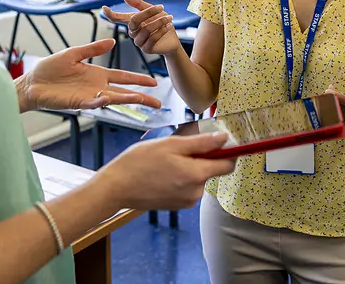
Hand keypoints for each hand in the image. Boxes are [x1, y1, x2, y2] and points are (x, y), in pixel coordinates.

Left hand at [16, 39, 162, 112]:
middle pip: (124, 92)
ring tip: (143, 101)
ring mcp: (89, 96)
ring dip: (128, 100)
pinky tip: (110, 99)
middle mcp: (97, 87)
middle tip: (158, 102)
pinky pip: (93, 103)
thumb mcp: (73, 54)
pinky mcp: (78, 103)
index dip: (138, 80)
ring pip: (113, 99)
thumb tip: (112, 42)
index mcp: (97, 74)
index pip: (123, 77)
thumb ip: (93, 49)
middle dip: (141, 97)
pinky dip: (102, 102)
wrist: (32, 82)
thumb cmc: (50, 69)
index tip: (154, 82)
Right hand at [97, 133, 236, 210]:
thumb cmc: (139, 162)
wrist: (116, 187)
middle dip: (201, 157)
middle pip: (212, 170)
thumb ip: (201, 142)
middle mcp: (195, 192)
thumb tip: (224, 138)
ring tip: (166, 160)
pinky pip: (188, 187)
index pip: (228, 165)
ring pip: (198, 178)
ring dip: (189, 167)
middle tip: (178, 148)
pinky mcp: (177, 205)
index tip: (219, 141)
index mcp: (196, 175)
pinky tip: (163, 172)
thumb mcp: (171, 144)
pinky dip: (181, 177)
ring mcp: (186, 201)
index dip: (227, 151)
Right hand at [102, 0, 182, 56]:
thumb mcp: (152, 10)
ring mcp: (138, 42)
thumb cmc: (161, 23)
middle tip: (161, 7)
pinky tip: (168, 26)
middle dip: (148, 13)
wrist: (172, 39)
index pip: (118, 19)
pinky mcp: (146, 49)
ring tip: (169, 18)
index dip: (110, 14)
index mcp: (132, 22)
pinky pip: (152, 38)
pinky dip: (161, 31)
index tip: (104, 8)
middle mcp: (133, 32)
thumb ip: (138, 4)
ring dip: (159, 22)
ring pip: (145, 30)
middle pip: (134, 21)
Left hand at [326, 78, 344, 131]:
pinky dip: (334, 117)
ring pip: (341, 117)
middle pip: (344, 110)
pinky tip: (331, 110)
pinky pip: (341, 123)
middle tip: (323, 97)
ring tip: (325, 102)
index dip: (338, 97)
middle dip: (332, 103)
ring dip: (331, 110)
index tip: (328, 91)